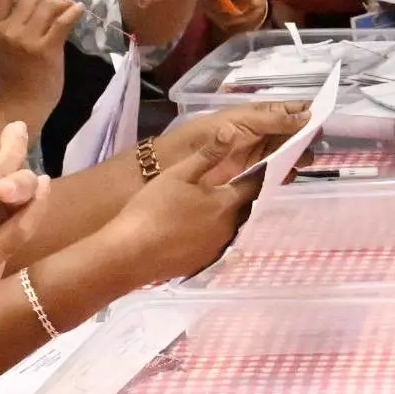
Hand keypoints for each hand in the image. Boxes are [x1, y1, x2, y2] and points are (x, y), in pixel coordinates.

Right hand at [0, 0, 81, 114]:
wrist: (21, 105)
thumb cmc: (14, 77)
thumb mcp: (2, 47)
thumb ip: (12, 25)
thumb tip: (35, 1)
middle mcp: (9, 31)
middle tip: (57, 2)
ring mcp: (27, 40)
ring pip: (48, 5)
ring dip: (62, 2)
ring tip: (68, 8)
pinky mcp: (46, 49)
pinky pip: (63, 21)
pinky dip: (74, 11)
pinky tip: (79, 10)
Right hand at [113, 100, 308, 276]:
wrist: (129, 254)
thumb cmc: (153, 208)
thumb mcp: (178, 174)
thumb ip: (208, 154)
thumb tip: (234, 131)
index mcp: (226, 203)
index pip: (255, 184)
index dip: (260, 172)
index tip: (265, 161)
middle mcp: (229, 228)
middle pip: (245, 206)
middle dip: (244, 194)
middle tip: (237, 180)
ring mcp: (216, 248)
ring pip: (231, 225)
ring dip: (227, 214)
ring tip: (215, 202)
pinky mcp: (202, 262)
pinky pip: (215, 242)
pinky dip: (212, 231)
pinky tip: (197, 227)